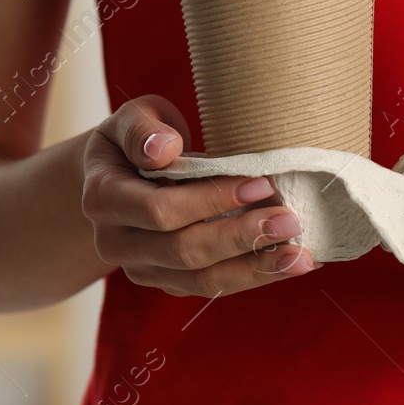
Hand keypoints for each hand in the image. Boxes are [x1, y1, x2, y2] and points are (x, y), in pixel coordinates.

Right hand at [81, 96, 317, 296]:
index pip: (160, 209)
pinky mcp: (170, 281)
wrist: (123, 174)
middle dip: (241, 238)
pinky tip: (294, 263)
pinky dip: (257, 275)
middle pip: (183, 251)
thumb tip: (164, 149)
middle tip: (290, 220)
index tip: (260, 183)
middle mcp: (116, 242)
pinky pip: (215, 286)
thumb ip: (141, 128)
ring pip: (202, 281)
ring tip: (301, 256)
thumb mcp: (130, 118)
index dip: (211, 200)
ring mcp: (144, 268)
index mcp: (103, 198)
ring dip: (256, 270)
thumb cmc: (138, 138)